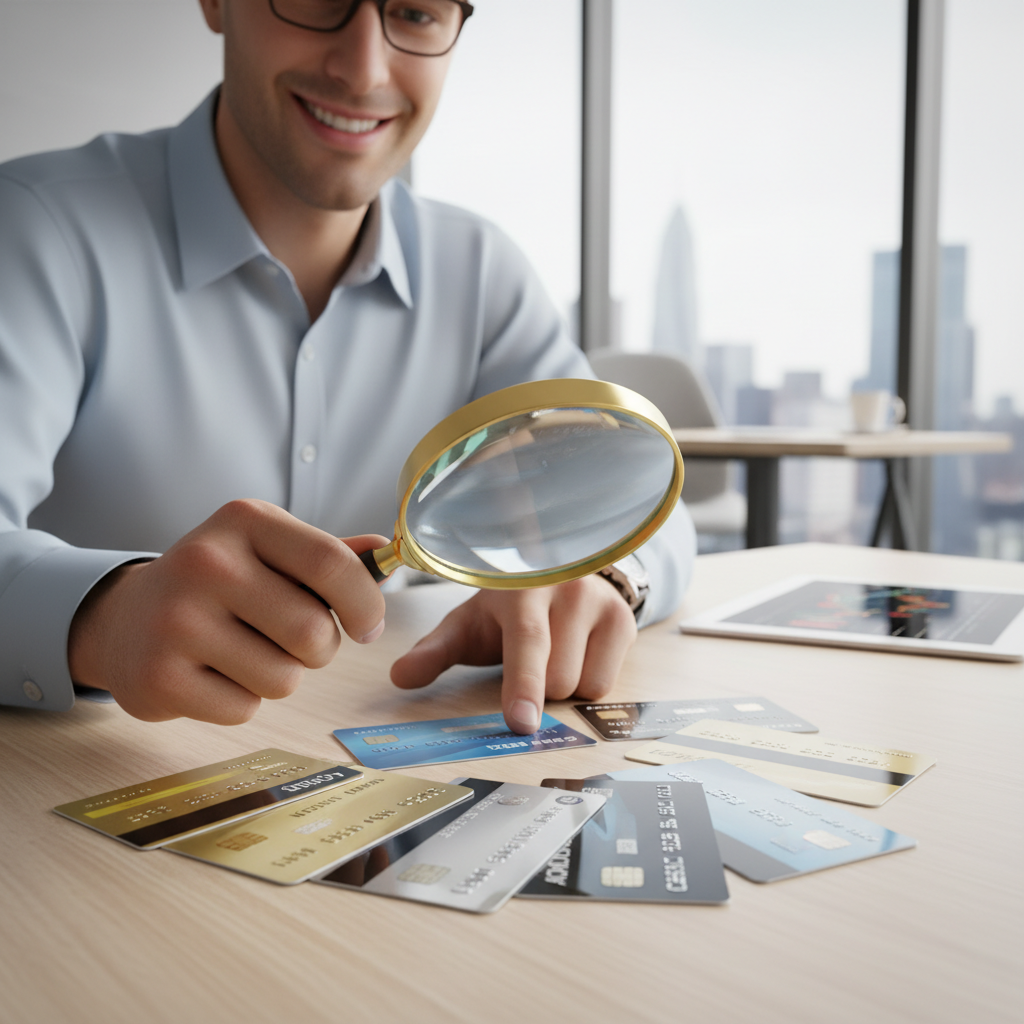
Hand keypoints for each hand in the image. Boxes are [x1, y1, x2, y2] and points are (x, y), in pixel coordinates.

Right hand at [68, 499, 387, 723]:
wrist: (126, 618)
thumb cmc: (220, 585)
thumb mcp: (269, 551)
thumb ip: (330, 555)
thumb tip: (387, 553)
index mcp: (246, 520)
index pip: (332, 563)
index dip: (365, 604)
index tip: (366, 626)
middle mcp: (207, 562)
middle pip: (312, 631)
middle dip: (320, 649)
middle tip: (291, 640)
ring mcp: (177, 620)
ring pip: (283, 678)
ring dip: (280, 676)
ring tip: (245, 652)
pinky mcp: (159, 676)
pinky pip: (244, 709)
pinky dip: (241, 701)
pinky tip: (212, 674)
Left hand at [390, 575, 636, 733]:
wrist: (556, 571)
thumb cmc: (504, 609)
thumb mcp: (466, 625)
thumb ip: (433, 651)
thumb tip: (399, 678)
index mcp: (520, 587)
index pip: (527, 642)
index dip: (522, 684)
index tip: (520, 722)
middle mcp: (566, 588)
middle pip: (556, 680)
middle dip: (538, 688)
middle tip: (527, 660)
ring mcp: (601, 602)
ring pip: (584, 685)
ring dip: (564, 686)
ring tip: (552, 653)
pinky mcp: (625, 620)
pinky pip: (606, 685)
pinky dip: (587, 683)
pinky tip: (576, 653)